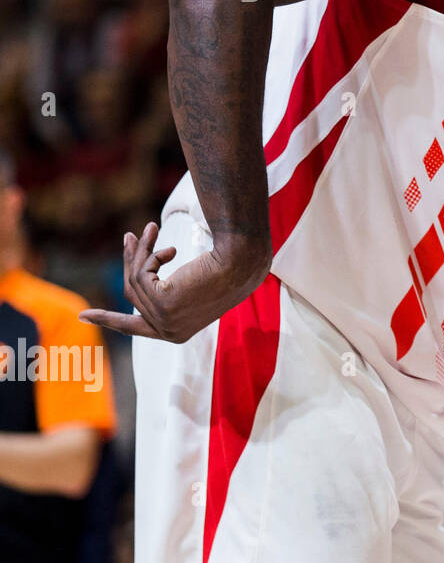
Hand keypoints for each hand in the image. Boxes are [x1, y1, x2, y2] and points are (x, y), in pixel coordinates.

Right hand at [79, 222, 268, 342]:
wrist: (241, 262)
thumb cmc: (225, 268)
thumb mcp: (189, 280)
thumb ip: (160, 280)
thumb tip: (131, 246)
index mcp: (178, 334)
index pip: (136, 328)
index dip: (109, 320)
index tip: (82, 316)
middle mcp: (169, 334)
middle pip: (134, 295)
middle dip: (132, 262)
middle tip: (131, 235)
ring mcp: (165, 322)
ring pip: (135, 280)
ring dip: (142, 251)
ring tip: (151, 228)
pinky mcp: (162, 305)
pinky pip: (141, 275)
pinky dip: (151, 256)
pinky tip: (172, 249)